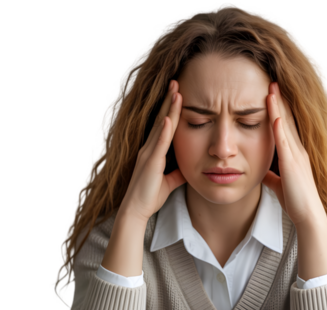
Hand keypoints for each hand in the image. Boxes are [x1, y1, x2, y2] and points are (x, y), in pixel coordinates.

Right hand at [119, 80, 185, 221]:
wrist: (136, 210)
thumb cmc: (150, 196)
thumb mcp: (170, 181)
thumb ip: (178, 172)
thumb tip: (190, 166)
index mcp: (153, 150)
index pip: (164, 125)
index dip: (171, 109)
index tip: (178, 93)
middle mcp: (149, 147)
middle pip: (161, 119)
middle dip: (169, 101)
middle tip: (177, 82)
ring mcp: (148, 153)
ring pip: (160, 126)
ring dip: (169, 109)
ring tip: (176, 91)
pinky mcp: (150, 162)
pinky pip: (159, 144)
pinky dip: (164, 130)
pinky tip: (169, 118)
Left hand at [261, 82, 324, 226]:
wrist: (308, 214)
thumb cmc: (295, 200)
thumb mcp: (279, 184)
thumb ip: (272, 176)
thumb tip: (263, 173)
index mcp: (295, 153)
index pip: (286, 125)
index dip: (280, 108)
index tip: (272, 93)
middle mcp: (298, 149)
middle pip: (287, 118)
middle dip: (280, 100)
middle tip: (272, 81)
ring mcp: (296, 155)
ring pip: (286, 125)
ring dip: (279, 107)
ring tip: (272, 89)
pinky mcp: (292, 164)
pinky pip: (285, 142)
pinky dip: (280, 128)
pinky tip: (275, 115)